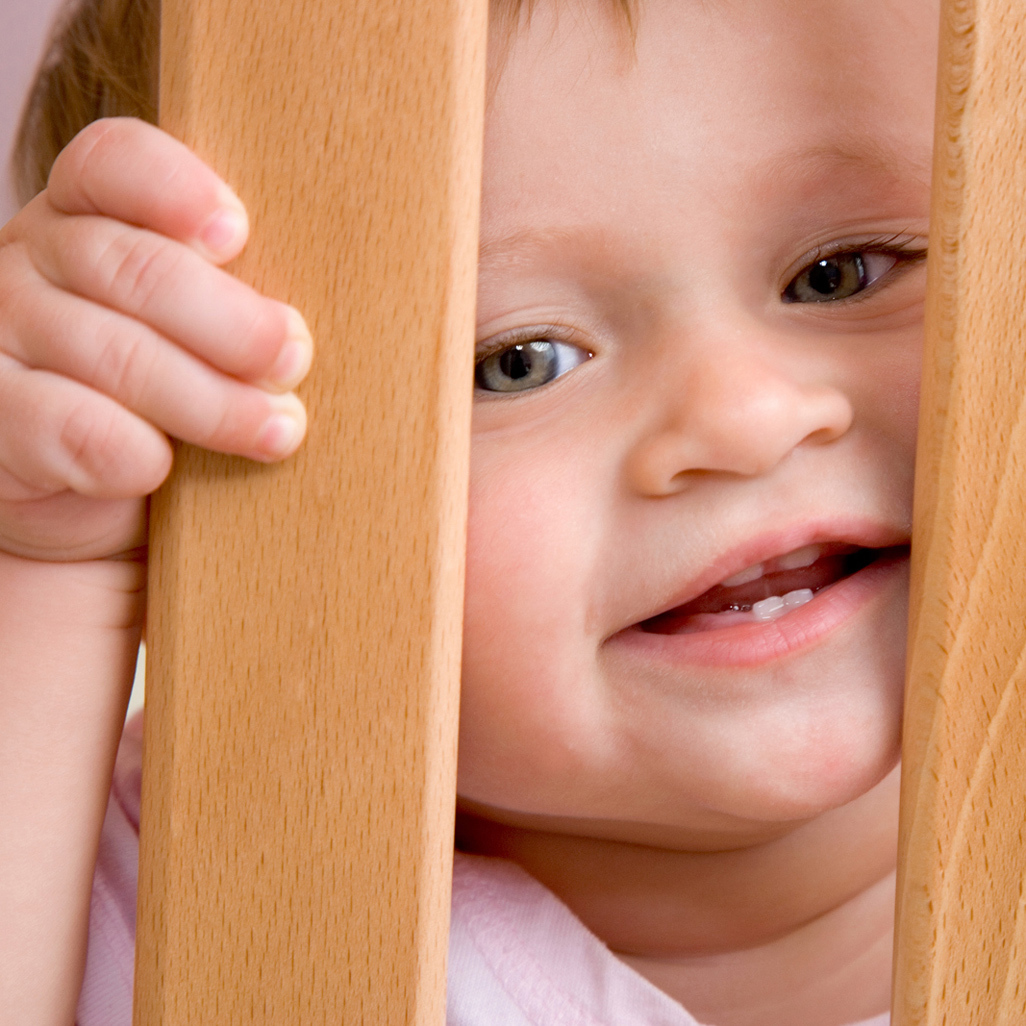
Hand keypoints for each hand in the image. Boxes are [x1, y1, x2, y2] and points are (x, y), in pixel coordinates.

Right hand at [0, 117, 311, 562]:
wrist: (83, 497)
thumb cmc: (160, 402)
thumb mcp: (198, 338)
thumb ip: (231, 307)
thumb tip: (305, 332)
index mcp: (85, 217)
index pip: (114, 167)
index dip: (175, 191)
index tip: (237, 233)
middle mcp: (31, 261)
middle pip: (134, 268)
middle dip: (233, 324)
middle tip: (293, 361)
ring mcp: (3, 335)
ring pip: (117, 353)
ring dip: (213, 401)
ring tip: (278, 429)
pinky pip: (70, 425)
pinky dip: (132, 451)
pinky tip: (163, 466)